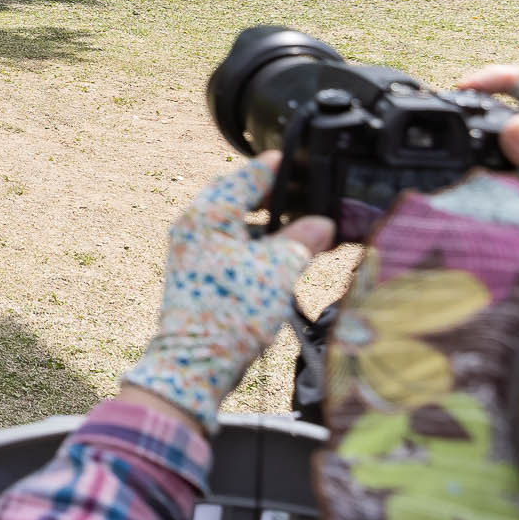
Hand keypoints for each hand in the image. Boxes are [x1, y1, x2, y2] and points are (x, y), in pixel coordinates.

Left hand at [121, 156, 333, 432]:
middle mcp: (196, 224)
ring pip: (241, 224)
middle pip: (242, 197)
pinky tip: (289, 254)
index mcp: (208, 213)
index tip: (303, 159)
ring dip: (273, 224)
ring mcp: (196, 248)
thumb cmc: (231, 310)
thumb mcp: (277, 270)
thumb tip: (323, 223)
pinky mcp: (202, 270)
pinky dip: (262, 245)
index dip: (279, 168)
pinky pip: (237, 245)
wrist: (197, 361)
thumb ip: (302, 241)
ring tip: (309, 225)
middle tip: (312, 193)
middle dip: (279, 197)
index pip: (247, 176)